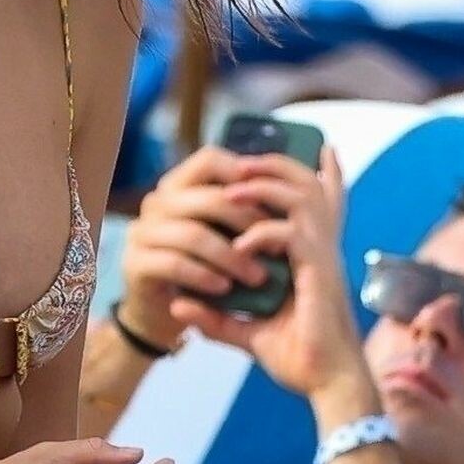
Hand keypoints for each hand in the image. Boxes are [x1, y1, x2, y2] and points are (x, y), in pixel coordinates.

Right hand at [119, 144, 294, 349]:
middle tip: (277, 248)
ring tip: (257, 278)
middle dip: (247, 223)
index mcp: (181, 185)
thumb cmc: (205, 265)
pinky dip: (204, 276)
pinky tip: (225, 289)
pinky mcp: (136, 263)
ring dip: (230, 257)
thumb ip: (270, 198)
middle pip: (206, 198)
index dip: (244, 174)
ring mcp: (143, 231)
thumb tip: (327, 152)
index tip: (274, 201)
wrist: (163, 312)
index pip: (210, 160)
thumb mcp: (234, 231)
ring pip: (191, 233)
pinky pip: (173, 264)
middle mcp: (157, 201)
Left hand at [167, 146, 367, 401]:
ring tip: (233, 188)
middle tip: (241, 162)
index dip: (328, 174)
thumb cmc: (299, 359)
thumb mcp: (249, 333)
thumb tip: (179, 305)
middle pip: (311, 185)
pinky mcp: (317, 272)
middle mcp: (324, 249)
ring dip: (265, 186)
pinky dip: (261, 232)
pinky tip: (239, 244)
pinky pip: (290, 234)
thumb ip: (217, 316)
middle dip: (276, 165)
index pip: (326, 203)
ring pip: (302, 198)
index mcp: (315, 256)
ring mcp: (323, 258)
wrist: (328, 385)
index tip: (322, 149)